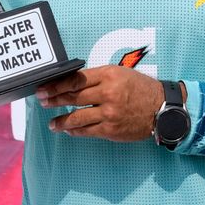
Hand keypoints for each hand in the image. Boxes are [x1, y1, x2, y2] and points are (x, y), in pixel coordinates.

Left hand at [35, 65, 163, 141]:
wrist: (162, 108)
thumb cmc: (141, 88)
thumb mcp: (120, 73)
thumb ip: (97, 77)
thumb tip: (71, 82)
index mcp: (108, 75)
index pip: (75, 79)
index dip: (56, 85)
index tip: (44, 88)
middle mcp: (108, 93)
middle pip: (72, 97)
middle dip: (54, 100)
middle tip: (42, 101)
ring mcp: (109, 113)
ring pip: (77, 118)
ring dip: (61, 121)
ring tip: (52, 123)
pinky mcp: (111, 130)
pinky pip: (87, 131)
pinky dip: (76, 131)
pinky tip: (69, 130)